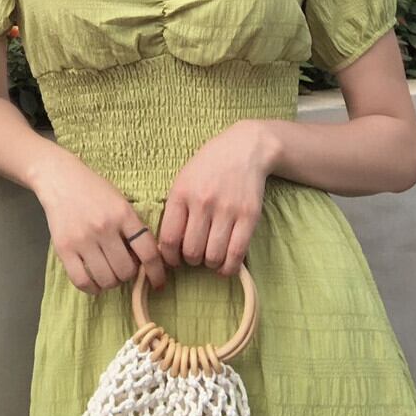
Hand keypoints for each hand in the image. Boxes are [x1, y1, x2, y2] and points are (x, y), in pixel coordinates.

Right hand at [34, 148, 167, 295]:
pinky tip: (95, 281)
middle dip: (129, 275)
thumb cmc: (94, 190)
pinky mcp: (64, 249)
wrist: (60, 180)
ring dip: (112, 282)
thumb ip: (133, 227)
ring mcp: (83, 240)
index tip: (158, 283)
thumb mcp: (121, 202)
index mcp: (123, 214)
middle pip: (126, 270)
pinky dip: (92, 287)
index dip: (157, 272)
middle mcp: (105, 228)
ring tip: (109, 273)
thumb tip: (144, 260)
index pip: (148, 252)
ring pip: (106, 279)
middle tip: (124, 267)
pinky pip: (82, 281)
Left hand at [157, 120, 271, 276]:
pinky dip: (228, 267)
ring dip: (210, 263)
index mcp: (182, 193)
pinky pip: (236, 253)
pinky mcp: (249, 216)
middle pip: (192, 251)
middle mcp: (203, 202)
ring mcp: (228, 210)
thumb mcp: (183, 180)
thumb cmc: (209, 166)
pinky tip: (224, 264)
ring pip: (213, 256)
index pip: (169, 239)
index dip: (169, 257)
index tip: (173, 260)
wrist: (245, 148)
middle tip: (195, 255)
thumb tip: (166, 247)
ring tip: (210, 257)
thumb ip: (174, 210)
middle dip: (191, 260)